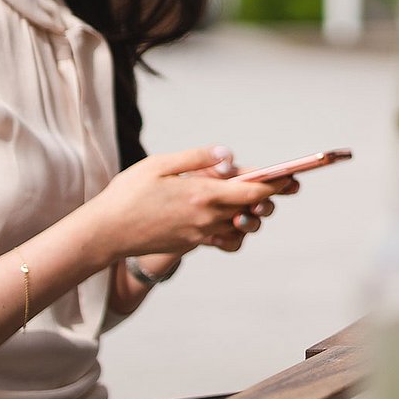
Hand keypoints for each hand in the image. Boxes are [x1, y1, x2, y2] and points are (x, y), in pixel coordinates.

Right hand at [85, 145, 288, 258]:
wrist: (105, 233)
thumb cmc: (128, 194)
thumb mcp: (160, 164)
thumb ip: (198, 158)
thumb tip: (229, 154)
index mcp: (203, 194)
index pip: (254, 190)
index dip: (278, 182)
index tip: (294, 175)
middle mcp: (208, 217)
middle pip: (255, 207)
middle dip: (271, 194)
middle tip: (279, 182)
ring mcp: (202, 234)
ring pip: (244, 226)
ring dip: (253, 212)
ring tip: (250, 197)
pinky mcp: (194, 244)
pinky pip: (227, 241)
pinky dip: (236, 231)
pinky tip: (229, 217)